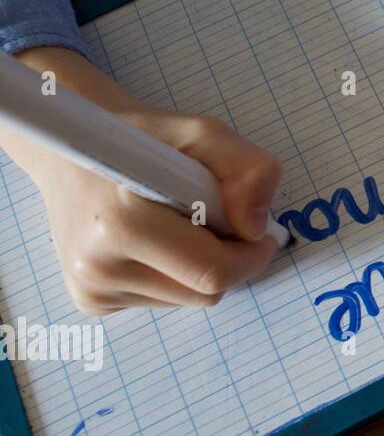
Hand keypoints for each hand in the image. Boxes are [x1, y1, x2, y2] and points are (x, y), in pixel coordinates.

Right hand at [0, 47, 282, 314]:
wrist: (72, 150)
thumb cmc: (143, 139)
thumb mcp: (204, 134)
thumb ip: (248, 169)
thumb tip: (254, 228)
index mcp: (122, 222)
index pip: (212, 271)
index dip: (250, 254)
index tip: (259, 230)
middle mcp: (98, 265)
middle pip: (206, 292)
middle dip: (230, 259)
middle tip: (219, 219)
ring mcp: (91, 288)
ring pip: (188, 300)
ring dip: (201, 266)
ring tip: (177, 223)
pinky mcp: (91, 301)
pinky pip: (164, 301)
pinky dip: (175, 274)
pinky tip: (154, 241)